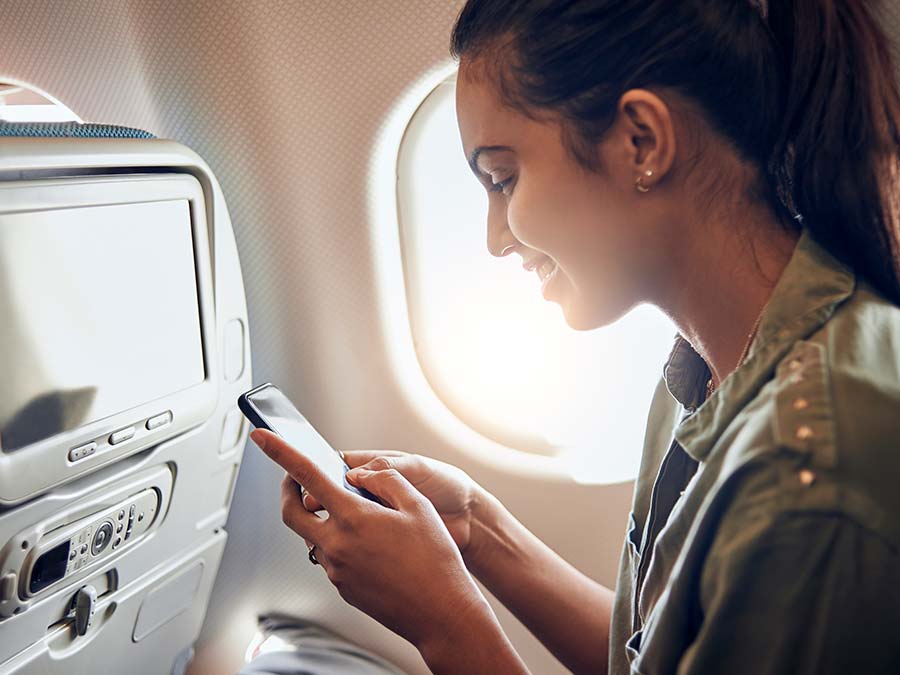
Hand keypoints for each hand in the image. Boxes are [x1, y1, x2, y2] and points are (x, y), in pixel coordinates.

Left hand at [251, 429, 495, 650]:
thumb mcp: (417, 505)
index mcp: (353, 518)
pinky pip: (330, 558)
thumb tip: (359, 475)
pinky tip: (370, 546)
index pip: (307, 476)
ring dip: (322, 520)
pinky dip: (339, 543)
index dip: (281, 452)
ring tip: (357, 516)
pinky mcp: (342, 589)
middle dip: (287, 491)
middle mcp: (336, 545)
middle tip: (295, 479)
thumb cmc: (435, 559)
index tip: (261, 436)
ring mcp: (336, 571)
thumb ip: (384, 480)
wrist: (441, 613)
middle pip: (291, 512)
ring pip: (313, 537)